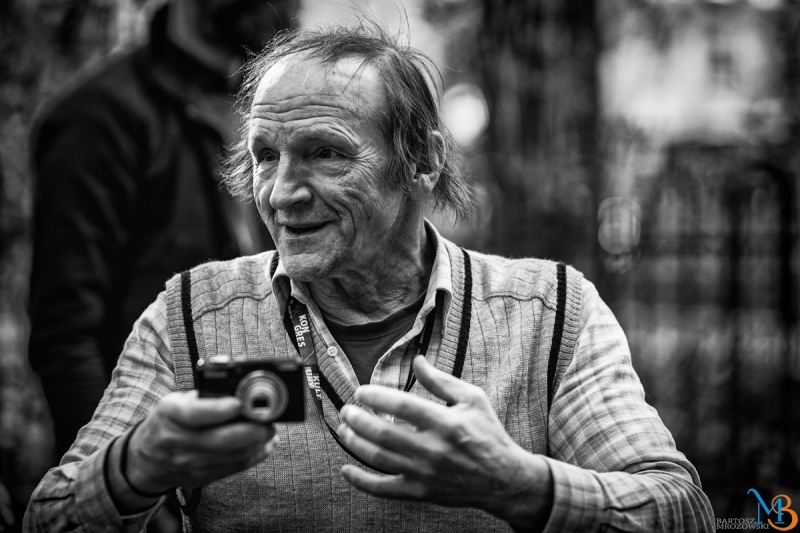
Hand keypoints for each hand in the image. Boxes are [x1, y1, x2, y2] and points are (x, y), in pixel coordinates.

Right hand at [125, 391, 276, 493]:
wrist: (145, 459)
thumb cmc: (167, 422)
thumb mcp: (176, 401)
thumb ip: (204, 396)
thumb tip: (241, 390)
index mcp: (170, 414)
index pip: (194, 413)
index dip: (219, 410)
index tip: (239, 404)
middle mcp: (179, 441)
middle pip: (220, 440)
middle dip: (252, 431)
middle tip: (269, 422)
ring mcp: (189, 463)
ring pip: (231, 456)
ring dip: (257, 444)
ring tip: (270, 431)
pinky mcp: (201, 477)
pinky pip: (233, 468)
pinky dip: (254, 456)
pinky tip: (265, 445)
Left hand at [336, 356, 551, 529]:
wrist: (504, 480)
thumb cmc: (488, 433)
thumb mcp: (472, 399)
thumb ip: (441, 381)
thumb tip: (417, 361)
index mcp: (445, 422)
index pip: (402, 406)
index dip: (376, 397)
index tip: (361, 391)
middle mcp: (433, 449)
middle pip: (384, 433)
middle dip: (358, 419)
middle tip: (346, 409)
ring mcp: (424, 473)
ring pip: (379, 458)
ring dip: (355, 443)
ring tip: (343, 429)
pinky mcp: (421, 492)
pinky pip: (384, 489)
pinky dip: (361, 481)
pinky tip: (345, 470)